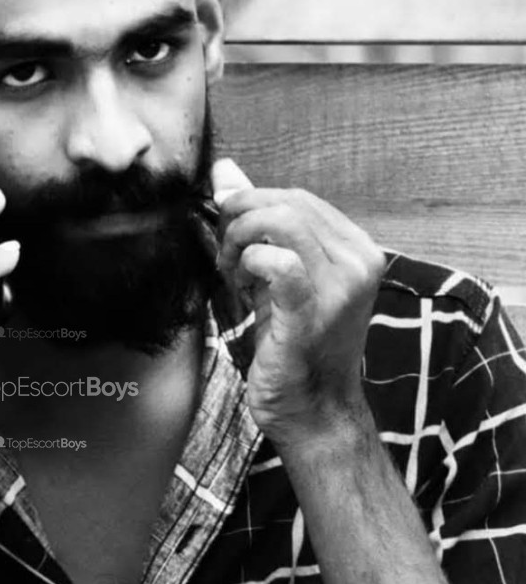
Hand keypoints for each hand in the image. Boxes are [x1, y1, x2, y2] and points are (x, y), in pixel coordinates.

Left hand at [212, 159, 385, 447]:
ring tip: (233, 272)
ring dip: (241, 239)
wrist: (313, 411)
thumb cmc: (295, 346)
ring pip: (282, 222)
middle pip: (288, 204)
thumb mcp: (277, 276)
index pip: (298, 198)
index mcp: (357, 248)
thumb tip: (224, 173)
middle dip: (241, 219)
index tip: (228, 234)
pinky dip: (249, 264)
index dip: (252, 204)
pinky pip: (278, 263)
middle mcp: (358, 261)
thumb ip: (255, 224)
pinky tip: (243, 286)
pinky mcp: (313, 311)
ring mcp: (341, 286)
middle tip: (224, 254)